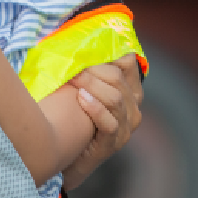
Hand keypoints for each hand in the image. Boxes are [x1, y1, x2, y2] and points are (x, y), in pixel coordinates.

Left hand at [62, 54, 142, 189]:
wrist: (65, 155)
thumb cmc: (72, 116)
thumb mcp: (82, 88)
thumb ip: (85, 68)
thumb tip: (72, 41)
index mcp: (129, 90)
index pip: (128, 62)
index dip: (107, 52)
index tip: (83, 48)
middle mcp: (133, 107)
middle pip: (118, 78)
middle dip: (92, 68)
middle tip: (70, 64)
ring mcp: (126, 127)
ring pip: (115, 97)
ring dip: (91, 84)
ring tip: (72, 78)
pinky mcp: (113, 143)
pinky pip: (109, 122)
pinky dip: (95, 108)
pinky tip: (80, 98)